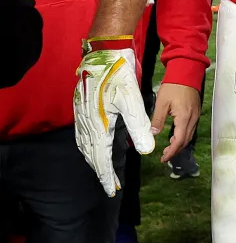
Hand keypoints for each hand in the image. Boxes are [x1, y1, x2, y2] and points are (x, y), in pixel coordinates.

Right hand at [74, 39, 154, 196]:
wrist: (102, 52)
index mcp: (98, 124)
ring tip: (105, 171)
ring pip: (86, 146)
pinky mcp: (82, 108)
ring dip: (95, 160)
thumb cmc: (118, 75)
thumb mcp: (132, 100)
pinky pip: (84, 135)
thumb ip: (139, 126)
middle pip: (91, 155)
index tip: (112, 190)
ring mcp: (81, 116)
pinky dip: (90, 147)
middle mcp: (86, 123)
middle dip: (101, 171)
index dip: (107, 175)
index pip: (101, 158)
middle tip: (111, 185)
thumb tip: (147, 149)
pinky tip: (98, 147)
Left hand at [151, 83, 200, 162]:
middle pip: (185, 141)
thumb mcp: (162, 102)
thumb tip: (153, 134)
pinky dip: (183, 136)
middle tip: (164, 155)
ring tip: (168, 147)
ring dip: (179, 144)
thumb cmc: (173, 86)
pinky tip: (175, 135)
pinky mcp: (196, 112)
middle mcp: (192, 119)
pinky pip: (191, 129)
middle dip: (175, 150)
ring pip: (189, 136)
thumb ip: (157, 119)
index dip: (171, 152)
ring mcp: (196, 115)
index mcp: (184, 118)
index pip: (179, 141)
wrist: (186, 72)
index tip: (163, 158)